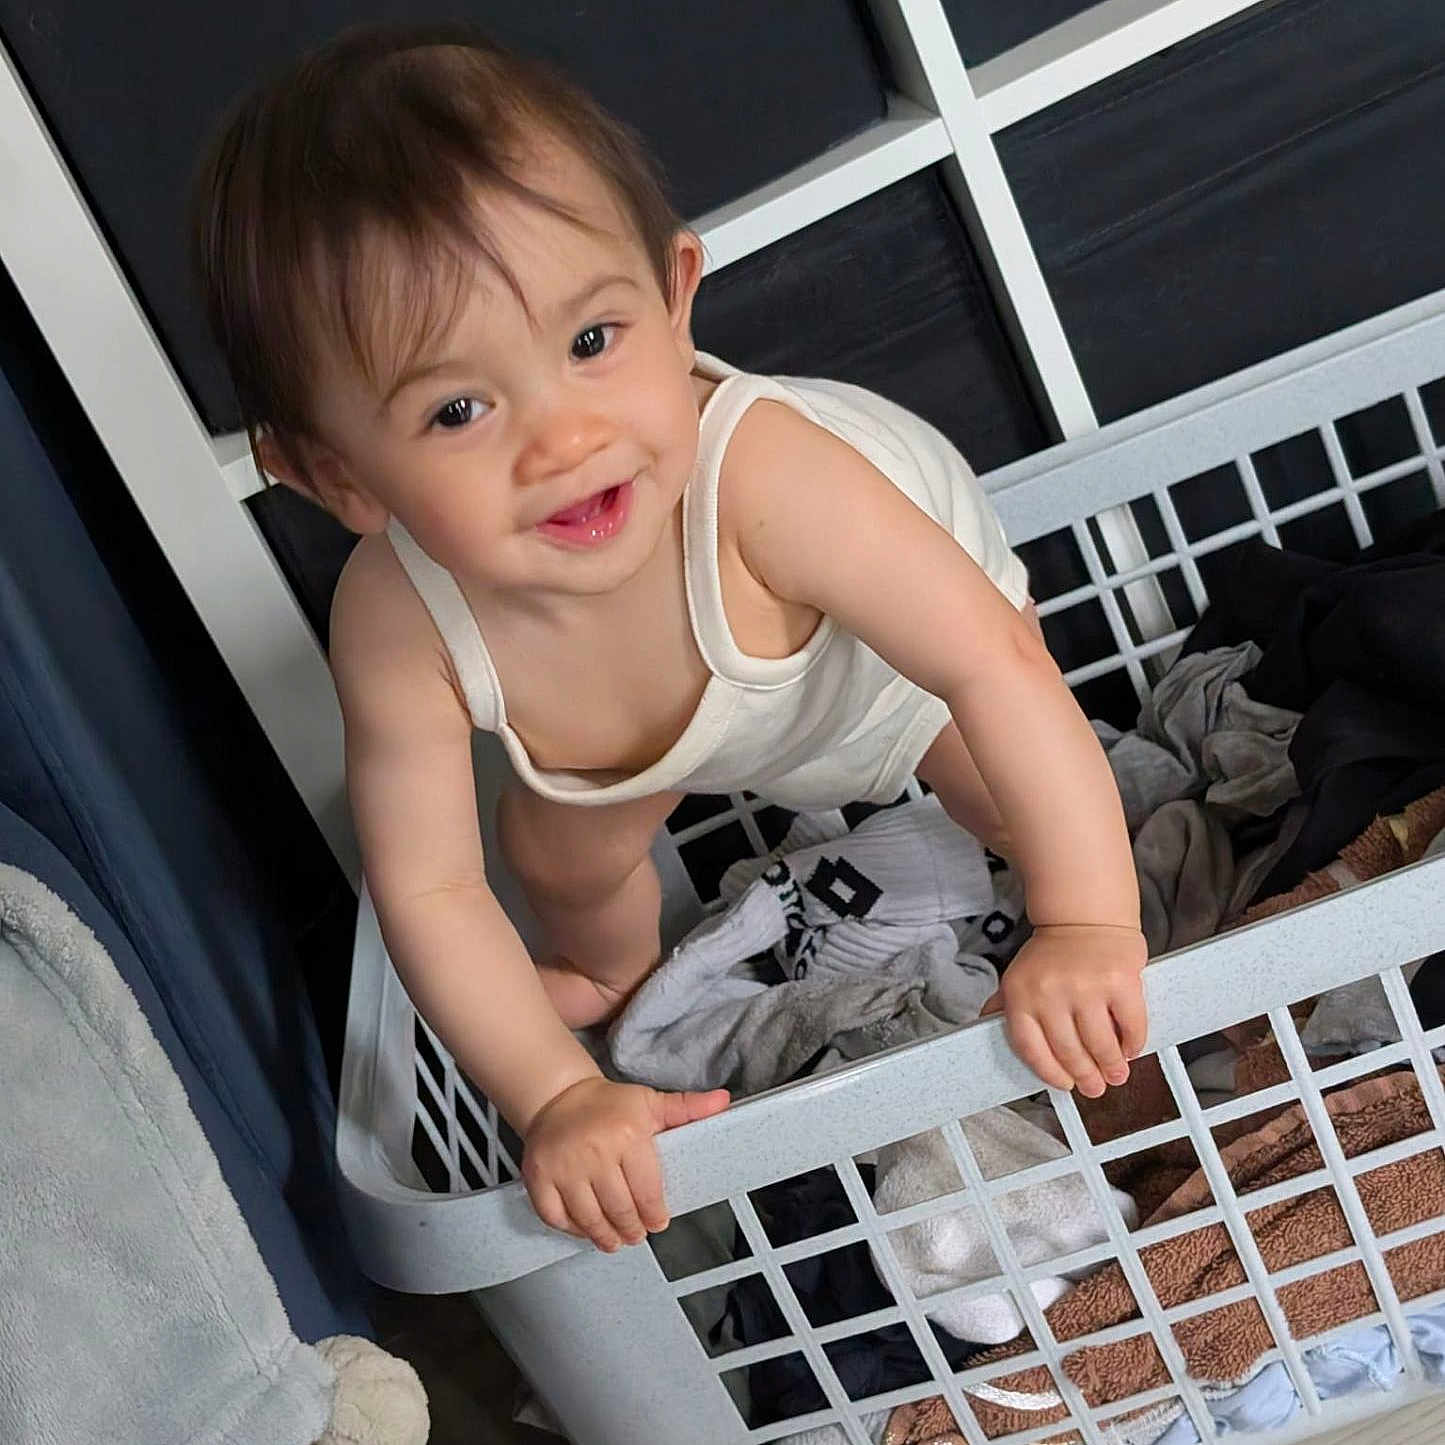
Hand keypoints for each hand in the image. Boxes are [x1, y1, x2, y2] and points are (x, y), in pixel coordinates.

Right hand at [521, 1077, 729, 1250]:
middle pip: (620, 1209)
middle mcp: (593, 1151)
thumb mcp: (650, 1102)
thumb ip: (687, 1107)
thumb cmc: (608, 1105)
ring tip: (616, 1240)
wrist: (558, 1096)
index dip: (655, 1213)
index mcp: (626, 1133)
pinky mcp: (539, 1177)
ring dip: (606, 1237)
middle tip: (638, 1234)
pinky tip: (586, 1229)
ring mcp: (563, 1166)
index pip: (647, 1190)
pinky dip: (573, 1230)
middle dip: (633, 1229)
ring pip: (589, 1219)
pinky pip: (556, 1216)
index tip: (658, 1221)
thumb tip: (723, 1102)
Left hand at [981, 923, 1147, 1097]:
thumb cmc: (1052, 953)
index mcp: (1021, 994)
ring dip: (1111, 1066)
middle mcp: (1051, 992)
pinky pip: (1131, 1026)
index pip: (1030, 1048)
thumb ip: (1005, 1006)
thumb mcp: (1018, 977)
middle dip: (1086, 1076)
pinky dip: (1132, 1044)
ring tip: (1116, 1074)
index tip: (1064, 1084)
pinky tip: (1130, 1048)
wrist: (1085, 915)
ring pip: (1101, 1045)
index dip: (1049, 1073)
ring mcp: (1087, 987)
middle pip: (1068, 1051)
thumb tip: (983, 1030)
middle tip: (1096, 1086)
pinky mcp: (1121, 982)